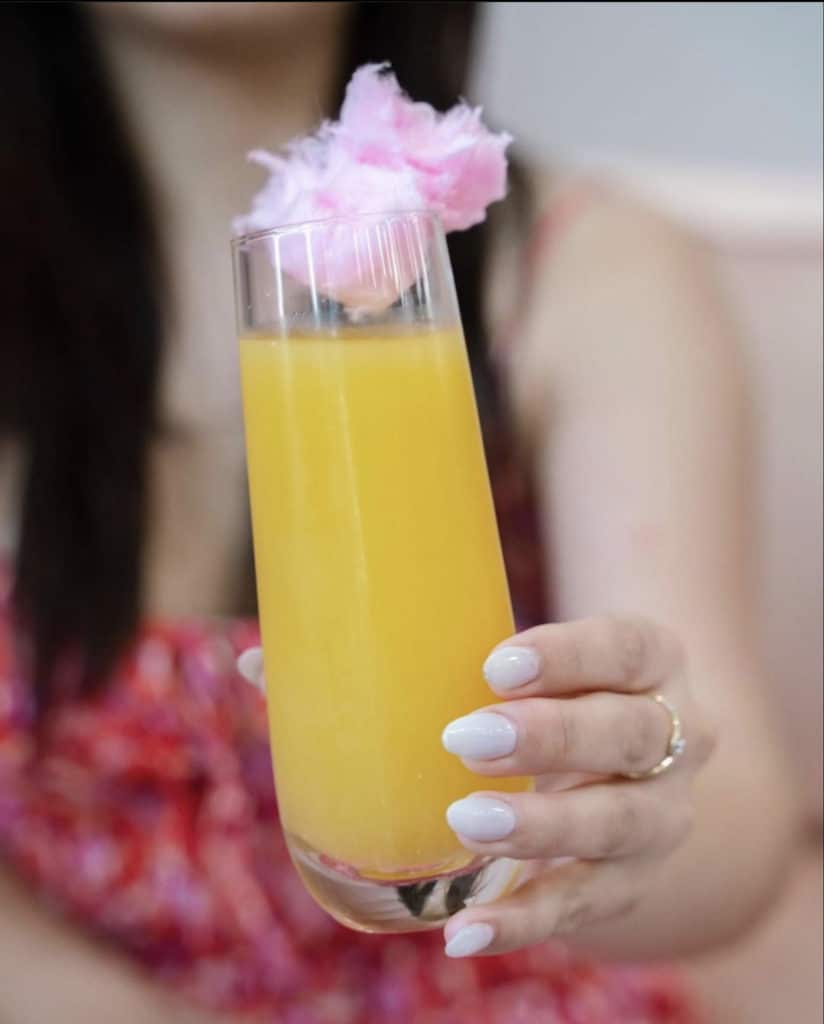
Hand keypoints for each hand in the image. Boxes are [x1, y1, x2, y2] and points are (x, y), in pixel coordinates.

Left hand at [236, 614, 715, 957]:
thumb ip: (399, 657)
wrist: (623, 762)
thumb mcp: (511, 664)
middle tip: (464, 740)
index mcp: (646, 662)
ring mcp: (659, 817)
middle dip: (552, 737)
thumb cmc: (544, 692)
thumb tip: (260, 658)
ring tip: (466, 828)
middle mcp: (674, 736)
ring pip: (618, 825)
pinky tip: (463, 932)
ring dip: (543, 829)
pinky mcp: (627, 884)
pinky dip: (523, 920)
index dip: (571, 654)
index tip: (493, 664)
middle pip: (630, 734)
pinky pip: (582, 909)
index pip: (625, 646)